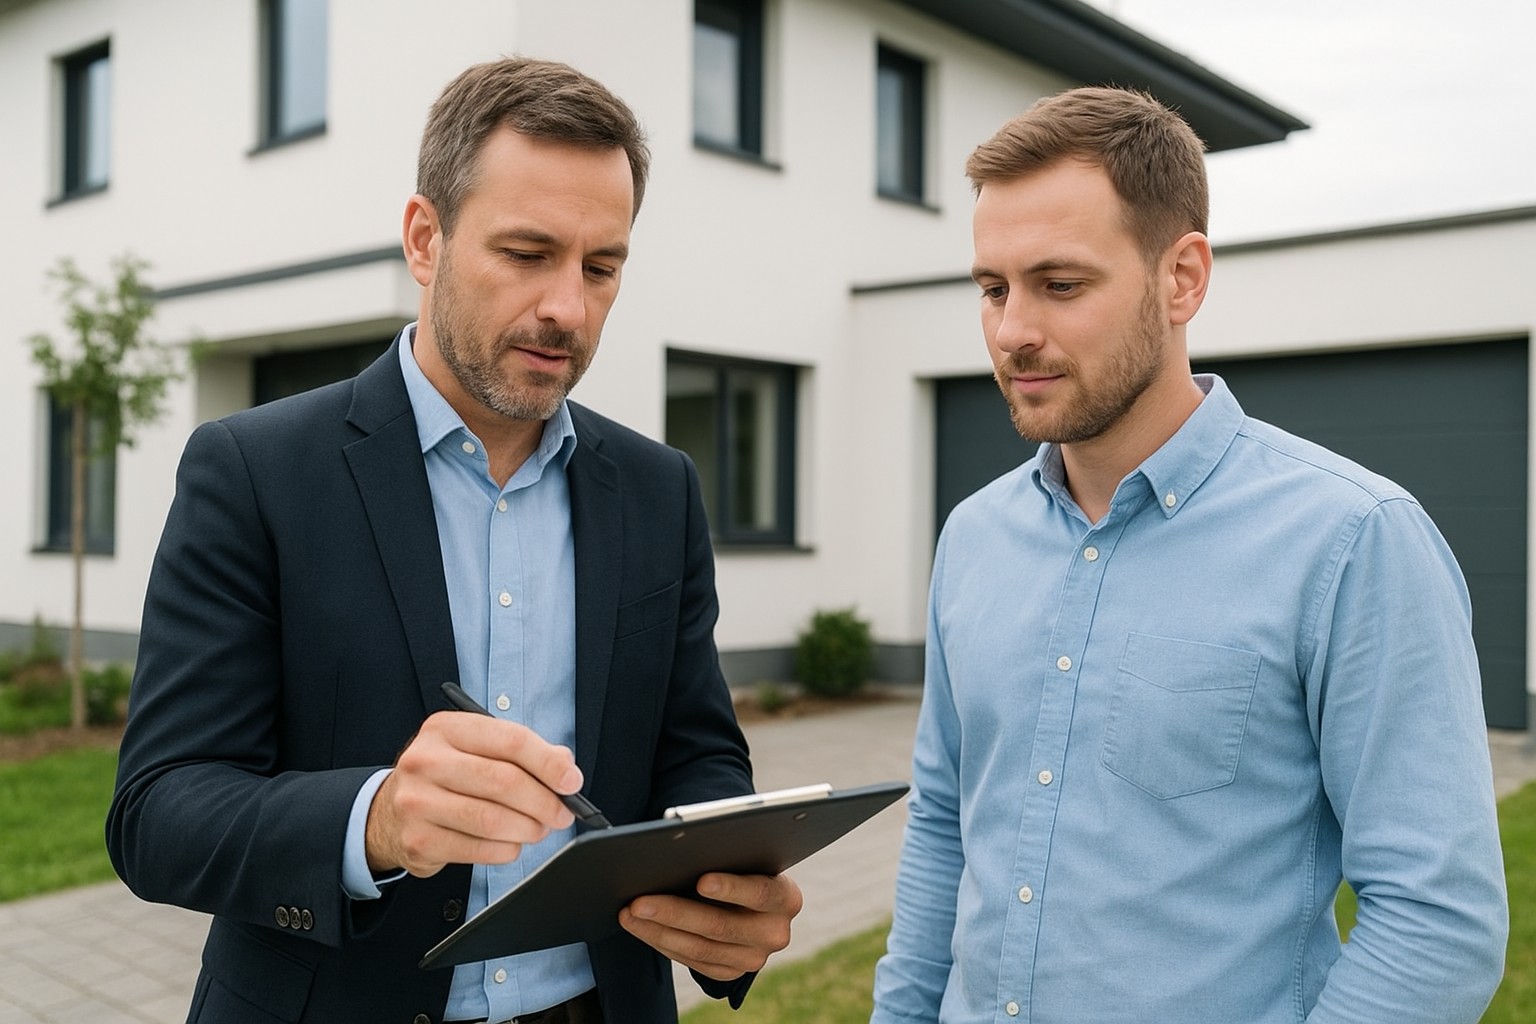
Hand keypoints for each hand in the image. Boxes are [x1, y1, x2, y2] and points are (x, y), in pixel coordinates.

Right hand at [364, 711, 582, 876]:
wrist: (389, 811)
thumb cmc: (447, 776)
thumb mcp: (476, 749)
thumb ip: (520, 752)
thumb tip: (565, 768)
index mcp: (446, 728)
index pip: (510, 740)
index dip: (549, 763)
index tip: (572, 782)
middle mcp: (425, 760)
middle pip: (504, 781)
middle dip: (544, 801)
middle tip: (562, 814)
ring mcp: (417, 801)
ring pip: (492, 819)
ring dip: (528, 829)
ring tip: (539, 829)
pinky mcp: (418, 839)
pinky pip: (478, 850)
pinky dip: (505, 850)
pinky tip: (511, 844)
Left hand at [618, 872, 803, 980]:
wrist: (756, 904)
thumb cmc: (745, 868)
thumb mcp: (747, 860)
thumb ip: (727, 857)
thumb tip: (680, 852)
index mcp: (786, 897)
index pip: (759, 892)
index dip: (731, 888)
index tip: (701, 880)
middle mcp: (775, 932)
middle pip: (720, 926)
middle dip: (675, 913)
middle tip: (639, 902)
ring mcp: (754, 958)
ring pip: (700, 949)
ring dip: (658, 931)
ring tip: (630, 914)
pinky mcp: (732, 972)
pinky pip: (692, 962)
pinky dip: (663, 943)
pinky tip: (642, 928)